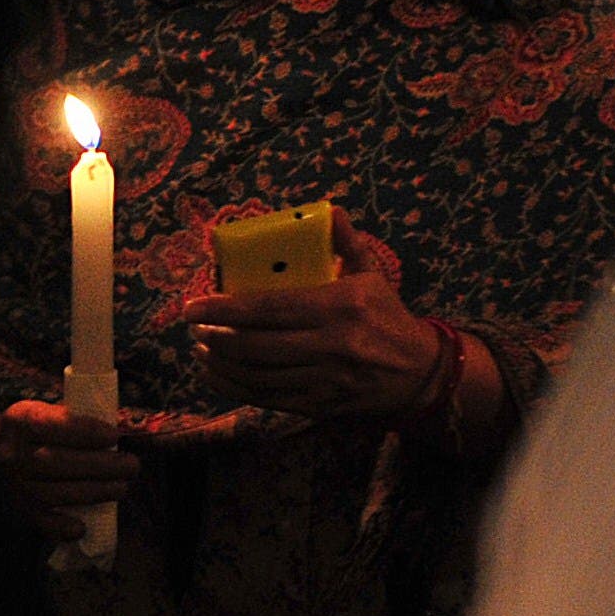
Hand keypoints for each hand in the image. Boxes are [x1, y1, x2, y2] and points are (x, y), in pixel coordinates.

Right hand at [0, 400, 137, 541]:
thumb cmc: (27, 434)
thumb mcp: (38, 412)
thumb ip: (68, 417)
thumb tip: (116, 426)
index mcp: (19, 421)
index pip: (52, 424)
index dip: (85, 431)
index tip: (113, 435)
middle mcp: (12, 454)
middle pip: (59, 461)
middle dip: (101, 465)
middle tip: (131, 465)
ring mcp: (14, 485)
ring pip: (56, 492)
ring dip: (94, 492)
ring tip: (122, 488)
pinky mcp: (18, 510)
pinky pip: (41, 521)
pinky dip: (62, 526)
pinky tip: (81, 527)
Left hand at [178, 209, 440, 418]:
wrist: (420, 374)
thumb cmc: (389, 318)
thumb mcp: (374, 275)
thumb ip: (347, 243)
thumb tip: (328, 209)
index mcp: (339, 307)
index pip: (270, 308)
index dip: (226, 309)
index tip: (194, 306)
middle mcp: (330, 345)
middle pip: (257, 345)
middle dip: (216, 337)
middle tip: (194, 326)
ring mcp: (324, 380)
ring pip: (257, 375)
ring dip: (221, 363)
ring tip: (200, 349)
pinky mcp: (319, 405)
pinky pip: (267, 399)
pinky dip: (235, 388)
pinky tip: (216, 375)